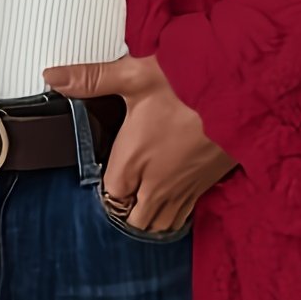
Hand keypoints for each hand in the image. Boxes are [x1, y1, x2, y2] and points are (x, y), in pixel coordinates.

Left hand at [43, 53, 235, 233]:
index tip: (110, 174)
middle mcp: (158, 183)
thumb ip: (91, 79)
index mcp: (133, 160)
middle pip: (133, 218)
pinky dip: (177, 212)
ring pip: (160, 224)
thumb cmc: (193, 83)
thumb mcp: (135, 75)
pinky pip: (186, 216)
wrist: (246, 89)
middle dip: (127, 208)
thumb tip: (54, 77)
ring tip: (147, 195)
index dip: (107, 188)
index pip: (109, 195)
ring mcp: (186, 189)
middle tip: (127, 185)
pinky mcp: (209, 186)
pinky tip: (175, 192)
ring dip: (151, 215)